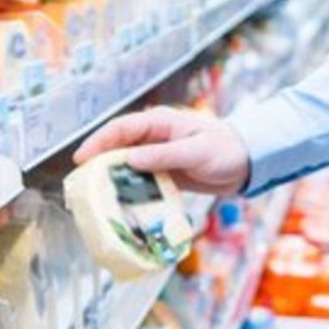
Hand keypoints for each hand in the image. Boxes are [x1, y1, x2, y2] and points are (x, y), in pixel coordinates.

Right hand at [73, 106, 249, 195]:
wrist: (247, 164)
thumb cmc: (226, 149)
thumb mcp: (197, 152)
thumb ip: (164, 155)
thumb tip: (129, 159)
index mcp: (160, 123)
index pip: (121, 128)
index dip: (98, 142)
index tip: (81, 159)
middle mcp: (153, 137)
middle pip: (117, 148)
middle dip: (98, 164)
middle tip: (81, 185)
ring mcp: (156, 156)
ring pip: (125, 167)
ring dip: (112, 180)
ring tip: (94, 198)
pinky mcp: (162, 174)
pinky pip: (139, 182)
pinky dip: (129, 191)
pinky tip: (120, 205)